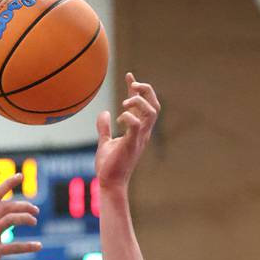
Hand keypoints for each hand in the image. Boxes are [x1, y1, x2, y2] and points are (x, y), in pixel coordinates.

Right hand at [0, 173, 40, 259]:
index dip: (8, 183)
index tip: (20, 176)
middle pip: (7, 206)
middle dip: (24, 206)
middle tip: (35, 211)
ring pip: (11, 219)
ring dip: (26, 218)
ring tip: (34, 221)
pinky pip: (14, 246)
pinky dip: (28, 246)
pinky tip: (38, 246)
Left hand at [96, 73, 159, 187]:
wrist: (109, 183)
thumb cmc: (109, 167)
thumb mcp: (105, 143)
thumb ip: (105, 128)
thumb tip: (104, 113)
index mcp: (137, 130)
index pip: (142, 105)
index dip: (137, 89)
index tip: (129, 76)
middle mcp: (142, 132)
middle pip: (154, 105)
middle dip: (146, 91)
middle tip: (132, 84)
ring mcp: (139, 138)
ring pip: (152, 112)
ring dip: (140, 102)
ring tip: (124, 103)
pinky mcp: (132, 144)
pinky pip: (137, 125)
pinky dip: (129, 117)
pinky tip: (118, 118)